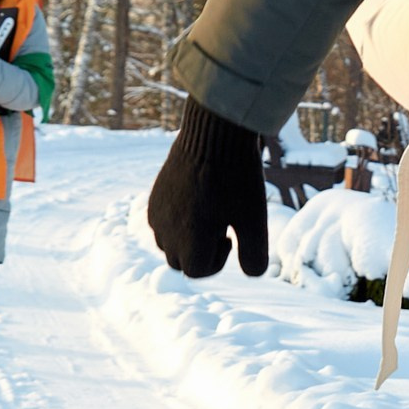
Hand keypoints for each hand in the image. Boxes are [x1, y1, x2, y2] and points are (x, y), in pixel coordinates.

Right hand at [147, 98, 269, 278]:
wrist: (214, 134)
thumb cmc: (238, 177)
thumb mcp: (255, 219)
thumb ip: (255, 254)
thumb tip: (252, 274)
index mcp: (188, 239)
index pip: (197, 272)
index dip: (218, 260)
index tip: (230, 235)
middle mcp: (165, 230)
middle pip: (181, 262)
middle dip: (202, 252)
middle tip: (222, 224)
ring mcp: (156, 213)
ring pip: (168, 244)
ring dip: (188, 238)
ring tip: (210, 213)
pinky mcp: (154, 197)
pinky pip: (161, 224)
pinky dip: (177, 222)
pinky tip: (198, 201)